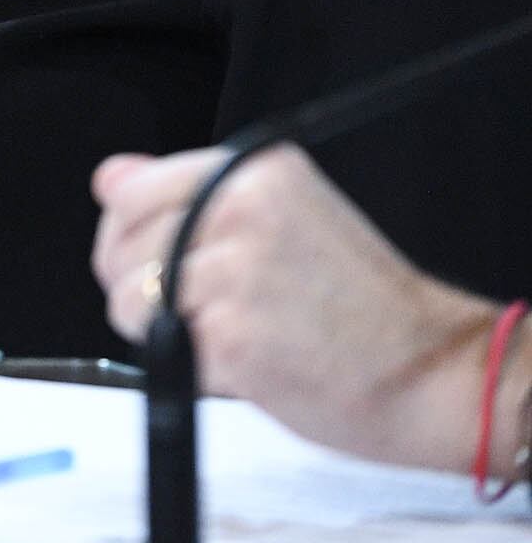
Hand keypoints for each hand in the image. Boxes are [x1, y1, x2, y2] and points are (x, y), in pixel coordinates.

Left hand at [91, 144, 504, 470]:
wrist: (433, 371)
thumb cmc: (361, 305)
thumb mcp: (283, 218)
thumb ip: (189, 196)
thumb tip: (108, 178)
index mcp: (253, 171)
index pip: (127, 188)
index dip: (130, 235)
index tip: (164, 260)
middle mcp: (240, 209)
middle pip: (118, 246)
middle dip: (141, 287)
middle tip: (207, 309)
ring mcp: (234, 270)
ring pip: (126, 298)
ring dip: (161, 331)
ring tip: (231, 334)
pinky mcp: (230, 333)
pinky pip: (158, 348)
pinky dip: (189, 366)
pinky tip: (246, 361)